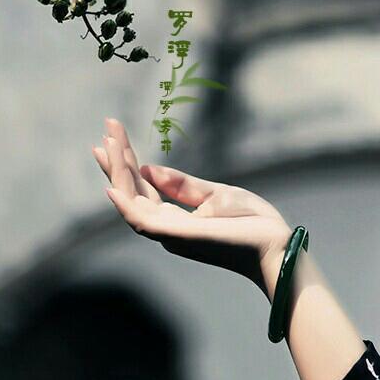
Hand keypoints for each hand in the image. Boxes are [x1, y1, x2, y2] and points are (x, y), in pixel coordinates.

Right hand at [91, 117, 291, 297]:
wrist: (276, 246)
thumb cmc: (252, 223)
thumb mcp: (214, 194)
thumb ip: (181, 184)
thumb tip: (147, 169)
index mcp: (175, 219)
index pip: (142, 190)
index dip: (126, 165)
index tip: (114, 138)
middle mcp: (166, 228)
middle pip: (131, 194)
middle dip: (115, 165)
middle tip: (103, 134)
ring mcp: (170, 234)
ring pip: (132, 202)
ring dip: (117, 173)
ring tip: (107, 143)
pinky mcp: (179, 236)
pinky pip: (143, 221)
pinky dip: (125, 204)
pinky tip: (111, 187)